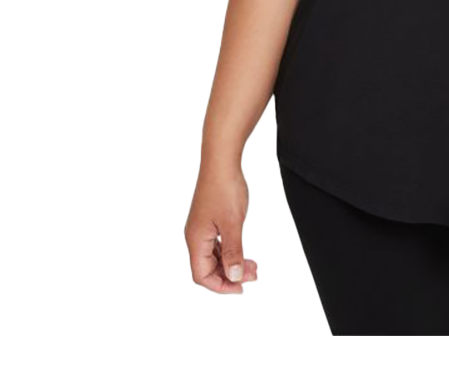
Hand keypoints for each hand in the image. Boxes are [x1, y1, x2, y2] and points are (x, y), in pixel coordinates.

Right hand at [184, 161, 259, 293]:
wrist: (221, 160)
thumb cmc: (224, 188)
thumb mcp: (233, 223)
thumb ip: (233, 251)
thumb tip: (234, 276)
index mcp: (195, 240)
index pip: (202, 276)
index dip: (221, 286)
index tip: (241, 288)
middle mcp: (194, 236)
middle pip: (207, 268)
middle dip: (230, 275)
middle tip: (253, 275)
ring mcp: (200, 227)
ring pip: (213, 256)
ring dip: (231, 263)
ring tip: (253, 265)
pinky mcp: (208, 219)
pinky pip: (216, 243)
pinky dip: (229, 250)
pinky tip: (242, 250)